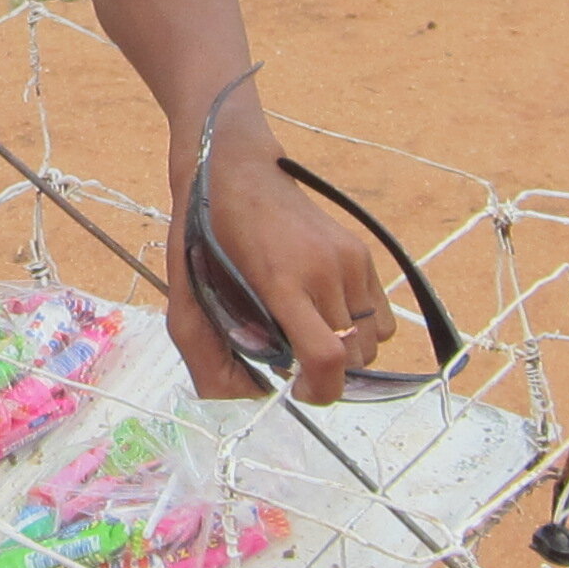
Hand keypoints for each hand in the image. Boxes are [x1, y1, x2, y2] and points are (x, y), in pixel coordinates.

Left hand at [164, 124, 390, 405]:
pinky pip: (381, 316)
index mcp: (282, 281)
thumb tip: (239, 399)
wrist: (235, 168)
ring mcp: (349, 259)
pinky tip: (327, 316)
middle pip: (354, 357)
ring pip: (372, 341)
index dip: (319, 391)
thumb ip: (205, 353)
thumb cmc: (205, 232)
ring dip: (347, 354)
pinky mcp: (362, 251)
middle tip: (294, 363)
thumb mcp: (187, 293)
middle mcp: (325, 270)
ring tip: (311, 338)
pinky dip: (361, 331)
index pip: (327, 356)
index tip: (296, 390)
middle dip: (327, 376)